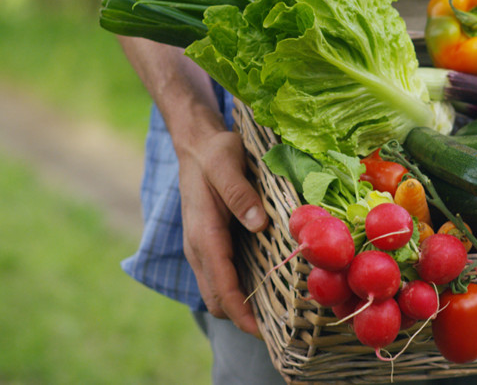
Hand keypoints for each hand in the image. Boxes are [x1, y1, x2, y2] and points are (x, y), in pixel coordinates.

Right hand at [179, 130, 267, 334]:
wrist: (196, 144)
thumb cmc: (214, 152)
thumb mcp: (226, 163)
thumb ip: (239, 192)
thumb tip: (257, 224)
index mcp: (203, 234)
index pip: (220, 286)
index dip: (241, 314)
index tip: (264, 333)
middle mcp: (198, 248)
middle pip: (216, 299)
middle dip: (242, 319)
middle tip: (280, 328)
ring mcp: (201, 248)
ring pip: (216, 292)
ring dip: (240, 307)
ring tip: (276, 314)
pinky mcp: (208, 245)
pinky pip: (220, 278)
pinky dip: (237, 291)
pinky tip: (264, 287)